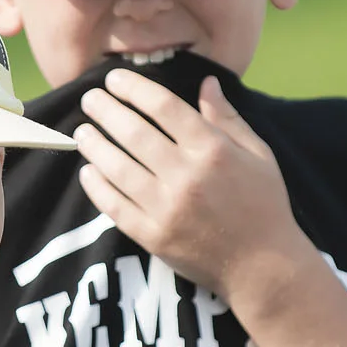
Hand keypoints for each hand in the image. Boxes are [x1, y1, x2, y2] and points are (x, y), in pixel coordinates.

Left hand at [74, 68, 318, 308]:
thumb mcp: (258, 154)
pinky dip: (97, 186)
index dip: (134, 88)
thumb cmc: (264, 205)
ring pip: (118, 167)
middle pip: (134, 132)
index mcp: (213, 150)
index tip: (115, 79)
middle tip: (90, 98)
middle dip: (106, 110)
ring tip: (82, 132)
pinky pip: (115, 206)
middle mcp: (187, 176)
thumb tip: (206, 81)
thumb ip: (227, 118)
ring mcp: (167, 209)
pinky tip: (87, 172)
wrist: (263, 267)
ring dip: (94, 145)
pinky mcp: (153, 237)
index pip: (164, 107)